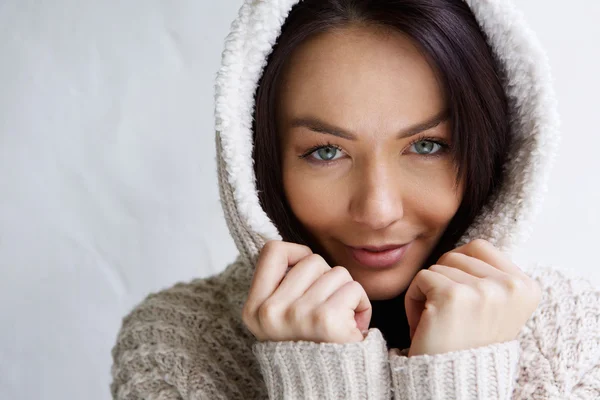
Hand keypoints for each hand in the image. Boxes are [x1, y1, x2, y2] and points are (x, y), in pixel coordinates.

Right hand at [242, 240, 371, 343]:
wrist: (328, 389)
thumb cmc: (312, 348)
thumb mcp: (280, 319)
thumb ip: (282, 285)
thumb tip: (296, 248)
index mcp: (255, 309)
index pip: (272, 250)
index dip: (296, 254)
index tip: (306, 277)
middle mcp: (270, 312)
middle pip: (312, 261)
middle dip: (328, 280)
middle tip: (326, 312)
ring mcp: (296, 315)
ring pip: (336, 272)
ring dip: (346, 293)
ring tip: (340, 321)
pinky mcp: (325, 320)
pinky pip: (353, 288)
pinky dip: (361, 305)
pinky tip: (352, 327)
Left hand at [405, 239, 541, 356]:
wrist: (454, 385)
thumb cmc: (468, 344)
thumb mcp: (495, 308)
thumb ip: (490, 276)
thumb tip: (470, 246)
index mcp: (526, 287)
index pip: (479, 246)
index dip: (460, 268)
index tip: (462, 300)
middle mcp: (510, 286)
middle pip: (456, 254)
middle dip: (444, 280)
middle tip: (449, 314)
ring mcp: (483, 290)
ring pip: (438, 265)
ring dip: (429, 291)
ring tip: (439, 320)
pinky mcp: (453, 295)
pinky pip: (421, 277)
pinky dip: (414, 298)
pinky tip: (425, 323)